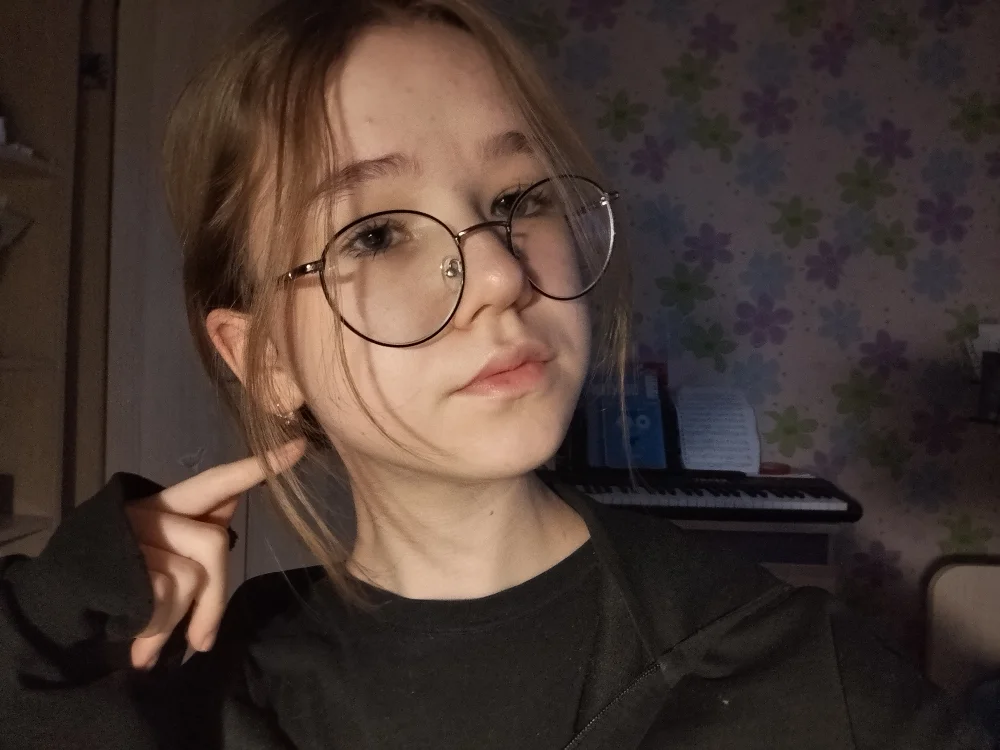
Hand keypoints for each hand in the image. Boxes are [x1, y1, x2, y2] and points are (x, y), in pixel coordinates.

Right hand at [124, 439, 306, 668]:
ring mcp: (135, 536)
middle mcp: (149, 512)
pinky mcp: (124, 566)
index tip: (300, 447)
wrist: (60, 609)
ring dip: (181, 621)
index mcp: (165, 506)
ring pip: (192, 577)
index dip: (256, 467)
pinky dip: (158, 629)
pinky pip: (169, 597)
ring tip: (152, 643)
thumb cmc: (121, 583)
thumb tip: (236, 497)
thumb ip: (199, 527)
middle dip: (215, 601)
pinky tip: (139, 644)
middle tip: (202, 642)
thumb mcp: (162, 554)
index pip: (215, 481)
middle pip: (214, 545)